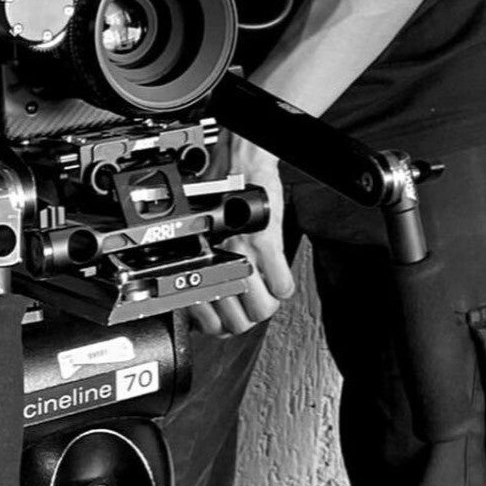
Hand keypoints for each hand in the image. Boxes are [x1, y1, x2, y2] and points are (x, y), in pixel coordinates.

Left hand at [190, 140, 294, 338]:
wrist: (239, 160)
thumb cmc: (219, 190)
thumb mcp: (203, 233)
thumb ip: (203, 266)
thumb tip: (202, 297)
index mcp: (201, 261)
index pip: (210, 321)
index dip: (221, 325)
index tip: (225, 315)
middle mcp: (219, 260)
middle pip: (239, 323)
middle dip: (246, 317)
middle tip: (249, 303)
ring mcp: (242, 252)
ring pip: (263, 310)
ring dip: (267, 304)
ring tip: (266, 290)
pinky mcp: (266, 241)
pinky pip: (282, 285)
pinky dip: (284, 285)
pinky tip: (280, 276)